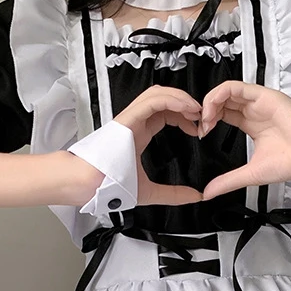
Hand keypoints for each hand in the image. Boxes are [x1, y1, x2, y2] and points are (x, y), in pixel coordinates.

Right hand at [115, 86, 204, 205]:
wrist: (88, 184)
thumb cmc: (107, 185)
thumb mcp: (150, 192)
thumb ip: (173, 194)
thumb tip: (195, 196)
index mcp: (138, 134)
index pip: (164, 114)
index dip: (183, 116)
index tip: (198, 129)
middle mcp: (135, 123)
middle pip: (164, 99)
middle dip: (185, 103)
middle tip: (201, 116)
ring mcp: (130, 118)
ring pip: (158, 94)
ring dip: (181, 98)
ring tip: (196, 110)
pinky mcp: (128, 118)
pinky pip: (153, 100)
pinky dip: (172, 100)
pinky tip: (186, 109)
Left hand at [197, 81, 290, 199]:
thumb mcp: (250, 173)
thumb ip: (228, 182)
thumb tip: (208, 193)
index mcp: (252, 125)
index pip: (223, 115)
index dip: (208, 121)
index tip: (200, 134)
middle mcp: (254, 111)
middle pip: (222, 102)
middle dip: (206, 112)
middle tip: (200, 126)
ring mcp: (257, 102)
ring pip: (225, 92)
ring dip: (209, 103)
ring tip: (205, 119)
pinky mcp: (262, 95)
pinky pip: (235, 87)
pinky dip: (218, 95)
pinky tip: (212, 110)